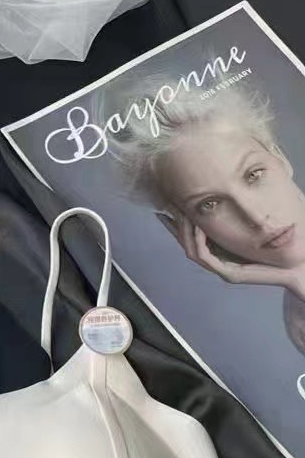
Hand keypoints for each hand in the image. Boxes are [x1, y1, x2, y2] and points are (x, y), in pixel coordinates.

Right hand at [176, 216, 304, 299]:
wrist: (298, 266)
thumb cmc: (285, 242)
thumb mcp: (263, 221)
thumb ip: (250, 209)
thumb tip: (241, 184)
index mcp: (224, 249)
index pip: (195, 234)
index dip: (181, 221)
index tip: (171, 204)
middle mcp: (220, 260)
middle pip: (188, 242)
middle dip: (175, 225)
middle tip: (165, 208)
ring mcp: (223, 268)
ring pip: (193, 250)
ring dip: (184, 231)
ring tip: (179, 213)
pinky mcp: (230, 273)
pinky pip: (206, 256)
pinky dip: (199, 241)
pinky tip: (197, 225)